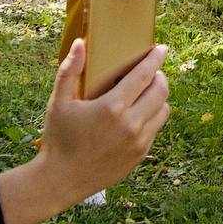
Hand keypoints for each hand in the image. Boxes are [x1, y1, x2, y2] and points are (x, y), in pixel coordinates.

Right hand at [0, 40, 169, 223]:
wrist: (61, 180)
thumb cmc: (58, 138)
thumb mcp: (59, 102)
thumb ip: (70, 70)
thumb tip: (81, 43)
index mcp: (112, 108)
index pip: (144, 76)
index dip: (155, 59)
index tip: (162, 49)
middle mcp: (131, 125)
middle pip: (161, 91)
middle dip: (159, 76)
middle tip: (151, 71)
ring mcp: (138, 142)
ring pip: (163, 110)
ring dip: (158, 97)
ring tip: (145, 93)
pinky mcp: (140, 156)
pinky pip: (156, 129)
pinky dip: (152, 117)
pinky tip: (138, 114)